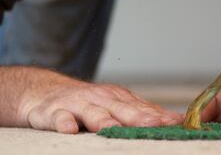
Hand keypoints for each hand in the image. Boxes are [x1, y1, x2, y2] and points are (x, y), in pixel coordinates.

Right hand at [18, 80, 181, 132]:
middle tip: (155, 124)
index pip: (142, 108)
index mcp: (118, 98)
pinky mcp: (53, 112)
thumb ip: (141, 113)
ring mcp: (77, 104)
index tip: (177, 123)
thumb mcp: (114, 105)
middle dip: (139, 116)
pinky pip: (59, 118)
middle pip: (122, 109)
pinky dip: (64, 122)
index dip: (159, 116)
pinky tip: (70, 129)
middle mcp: (100, 99)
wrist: (43, 91)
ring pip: (92, 113)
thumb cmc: (86, 103)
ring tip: (113, 129)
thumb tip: (176, 120)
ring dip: (104, 120)